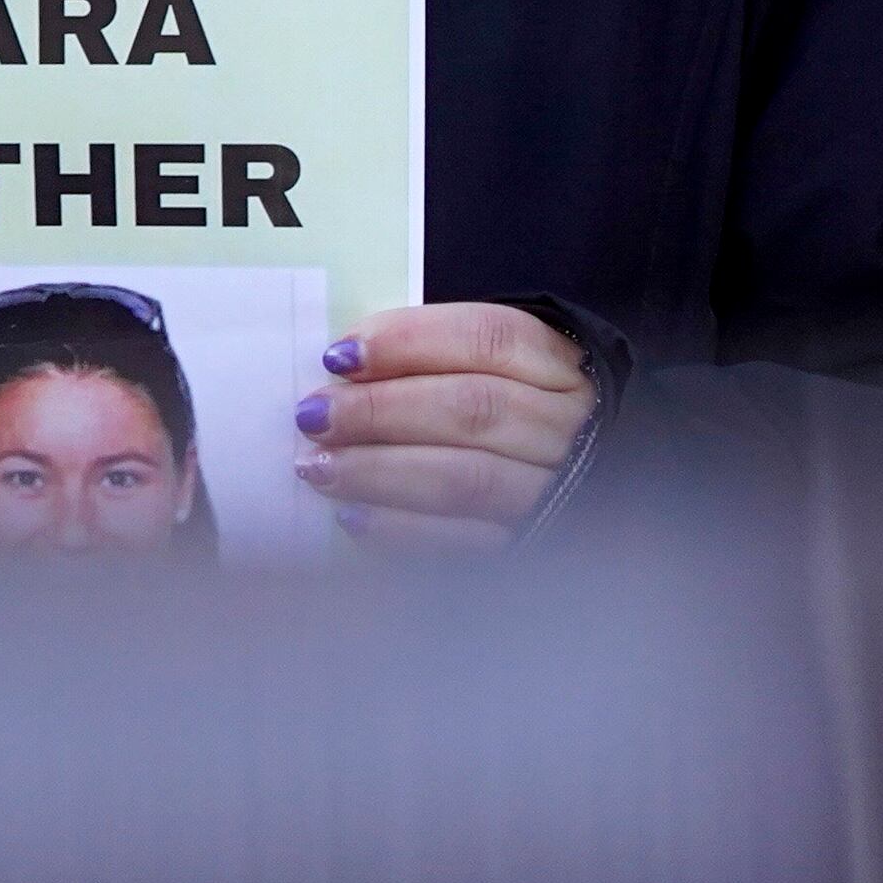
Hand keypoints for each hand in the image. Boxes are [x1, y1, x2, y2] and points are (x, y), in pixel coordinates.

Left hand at [298, 301, 597, 551]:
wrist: (568, 483)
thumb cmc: (507, 412)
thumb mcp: (493, 369)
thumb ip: (432, 360)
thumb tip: (344, 365)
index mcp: (557, 365)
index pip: (487, 338)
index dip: (409, 341)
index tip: (339, 355)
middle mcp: (566, 423)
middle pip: (473, 407)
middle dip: (381, 409)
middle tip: (314, 415)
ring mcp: (552, 488)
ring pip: (466, 477)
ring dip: (380, 469)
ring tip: (319, 466)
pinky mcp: (528, 544)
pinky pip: (462, 540)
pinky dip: (402, 528)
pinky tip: (352, 517)